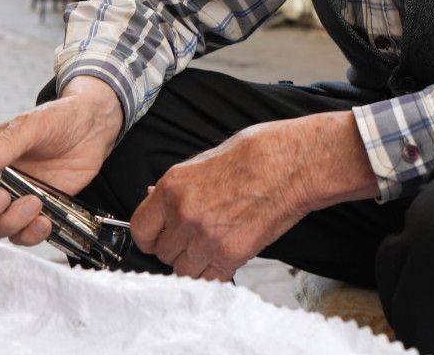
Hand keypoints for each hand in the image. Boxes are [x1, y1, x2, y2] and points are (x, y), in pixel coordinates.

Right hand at [0, 76, 122, 245]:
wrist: (94, 129)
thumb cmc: (59, 118)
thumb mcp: (32, 126)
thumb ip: (5, 145)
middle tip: (3, 198)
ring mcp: (10, 200)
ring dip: (9, 224)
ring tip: (35, 202)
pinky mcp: (32, 212)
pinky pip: (20, 237)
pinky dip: (30, 235)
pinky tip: (45, 221)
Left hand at [130, 112, 375, 279]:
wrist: (292, 164)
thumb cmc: (255, 155)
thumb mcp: (203, 161)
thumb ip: (178, 189)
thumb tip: (159, 203)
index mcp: (172, 187)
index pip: (141, 230)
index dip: (150, 236)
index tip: (158, 237)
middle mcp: (184, 214)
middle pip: (162, 254)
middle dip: (175, 249)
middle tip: (193, 238)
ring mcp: (206, 237)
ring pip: (183, 271)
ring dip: (194, 264)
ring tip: (212, 246)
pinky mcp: (231, 254)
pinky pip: (210, 279)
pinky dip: (215, 272)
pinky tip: (225, 254)